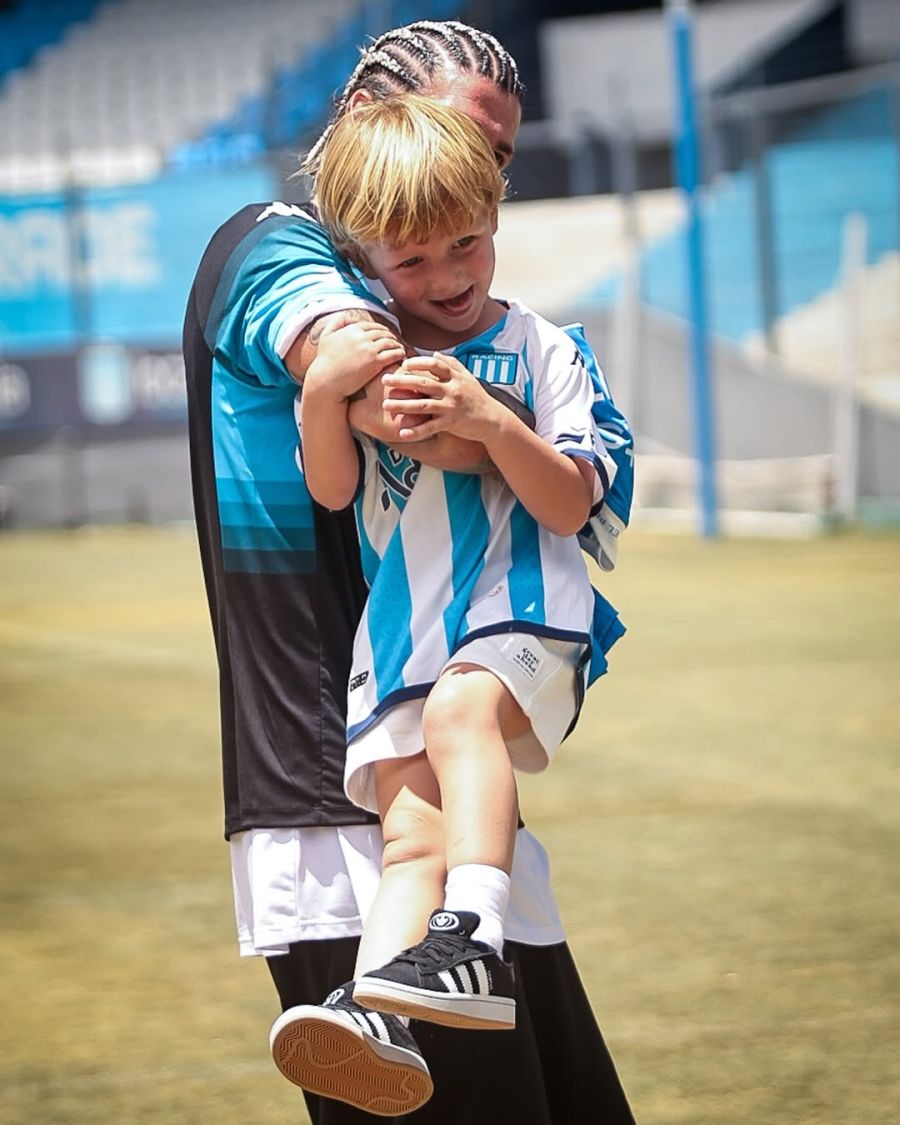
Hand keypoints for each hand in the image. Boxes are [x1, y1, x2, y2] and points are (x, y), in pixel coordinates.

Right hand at [304, 319, 405, 401]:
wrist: (325, 382)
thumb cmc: (324, 362)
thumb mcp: (325, 337)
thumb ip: (335, 322)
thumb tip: (348, 315)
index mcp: (352, 329)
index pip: (372, 326)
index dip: (381, 330)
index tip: (385, 335)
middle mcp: (362, 336)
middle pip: (383, 333)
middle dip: (391, 336)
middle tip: (396, 342)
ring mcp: (369, 348)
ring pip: (390, 342)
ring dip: (397, 344)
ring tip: (400, 349)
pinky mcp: (375, 362)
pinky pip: (393, 354)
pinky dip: (399, 353)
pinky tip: (401, 356)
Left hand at [382, 354, 504, 441]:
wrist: (493, 419)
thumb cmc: (477, 397)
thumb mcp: (467, 377)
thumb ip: (451, 365)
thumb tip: (435, 355)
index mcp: (455, 377)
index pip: (434, 365)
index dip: (418, 363)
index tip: (403, 364)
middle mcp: (452, 390)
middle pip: (423, 383)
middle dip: (401, 381)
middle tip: (384, 380)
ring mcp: (451, 407)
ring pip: (423, 405)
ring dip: (402, 405)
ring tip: (386, 405)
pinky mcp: (451, 424)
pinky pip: (430, 428)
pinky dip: (416, 431)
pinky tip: (401, 433)